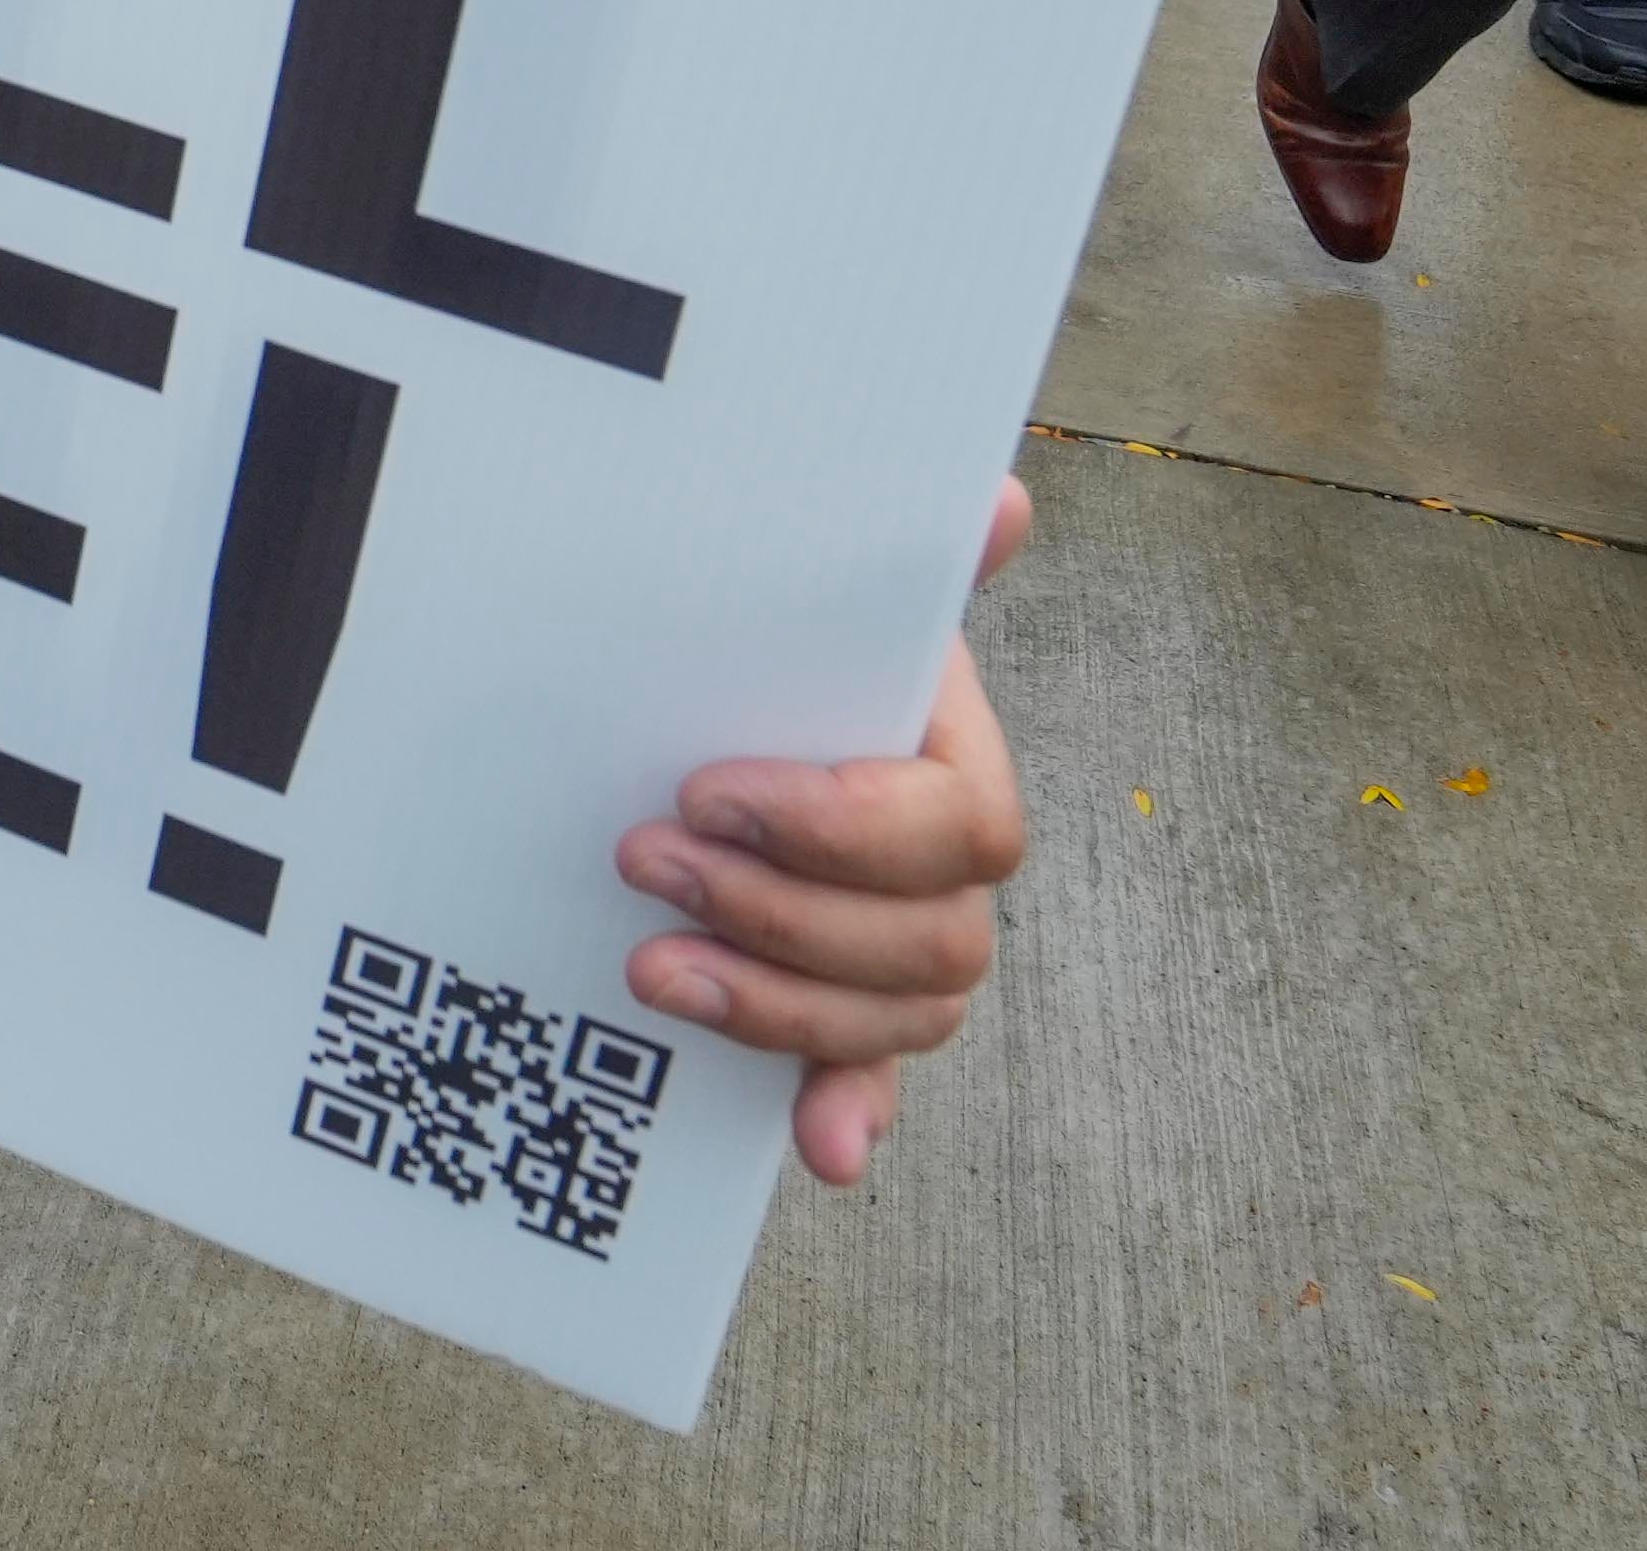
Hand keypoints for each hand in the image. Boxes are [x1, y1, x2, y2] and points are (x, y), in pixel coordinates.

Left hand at [621, 475, 1035, 1184]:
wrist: (711, 712)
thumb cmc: (772, 655)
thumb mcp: (814, 602)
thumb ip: (899, 558)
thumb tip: (999, 498)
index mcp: (950, 764)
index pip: (956, 826)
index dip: (841, 825)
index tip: (713, 789)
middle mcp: (945, 875)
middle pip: (927, 942)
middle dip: (779, 913)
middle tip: (646, 858)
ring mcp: (901, 957)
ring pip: (893, 1019)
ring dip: (777, 1006)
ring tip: (650, 964)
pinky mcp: (842, 1022)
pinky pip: (870, 1087)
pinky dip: (851, 1118)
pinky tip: (823, 1149)